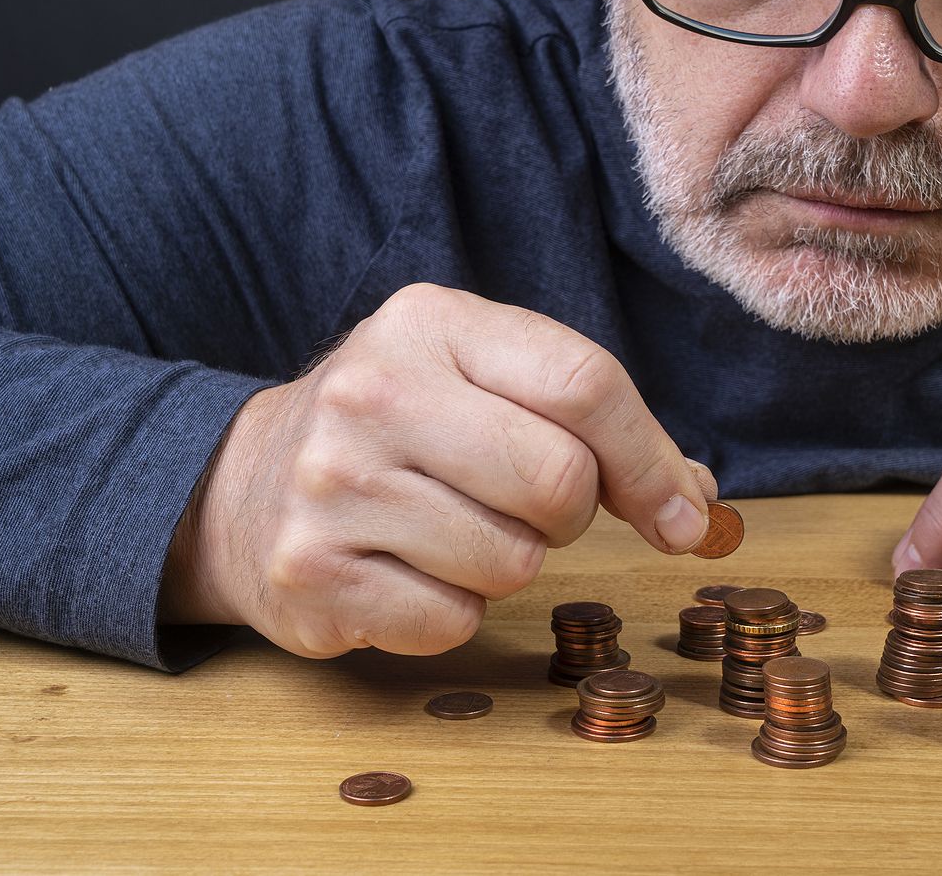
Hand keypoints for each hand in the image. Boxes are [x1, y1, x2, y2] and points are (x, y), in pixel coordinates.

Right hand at [159, 283, 716, 657]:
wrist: (243, 484)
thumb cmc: (402, 429)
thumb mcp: (486, 381)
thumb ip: (596, 423)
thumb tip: (698, 505)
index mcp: (433, 322)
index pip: (586, 385)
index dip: (650, 461)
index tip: (680, 513)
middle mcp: (374, 393)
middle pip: (559, 482)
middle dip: (569, 512)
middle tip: (527, 505)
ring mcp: (333, 486)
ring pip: (512, 562)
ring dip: (508, 562)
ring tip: (454, 528)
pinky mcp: (311, 575)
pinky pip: (452, 620)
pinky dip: (452, 610)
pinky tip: (409, 570)